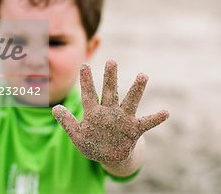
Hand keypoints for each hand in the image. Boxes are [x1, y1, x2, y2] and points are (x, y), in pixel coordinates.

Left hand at [52, 60, 168, 162]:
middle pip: (110, 92)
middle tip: (111, 62)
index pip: (89, 95)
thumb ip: (67, 122)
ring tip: (143, 75)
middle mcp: (109, 112)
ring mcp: (123, 119)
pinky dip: (156, 118)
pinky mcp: (134, 129)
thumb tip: (54, 108)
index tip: (84, 66)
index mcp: (94, 113)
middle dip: (110, 78)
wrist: (109, 157)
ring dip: (136, 90)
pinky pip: (146, 123)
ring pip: (130, 101)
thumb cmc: (92, 143)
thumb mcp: (77, 135)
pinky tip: (166, 112)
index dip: (86, 81)